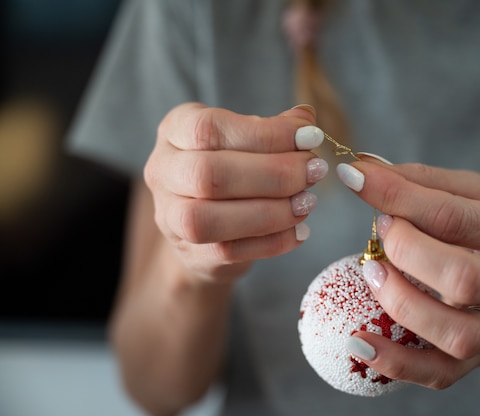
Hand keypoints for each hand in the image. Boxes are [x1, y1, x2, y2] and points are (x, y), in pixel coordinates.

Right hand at [143, 103, 327, 282]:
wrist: (205, 223)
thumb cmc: (230, 167)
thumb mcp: (244, 137)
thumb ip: (271, 128)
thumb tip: (305, 118)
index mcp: (174, 130)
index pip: (209, 128)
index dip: (266, 133)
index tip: (310, 136)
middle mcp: (163, 172)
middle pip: (209, 174)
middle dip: (273, 173)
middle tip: (315, 171)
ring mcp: (170, 218)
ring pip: (209, 219)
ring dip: (271, 211)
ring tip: (307, 202)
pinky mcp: (191, 254)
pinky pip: (228, 252)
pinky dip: (272, 242)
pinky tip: (300, 230)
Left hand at [338, 157, 479, 388]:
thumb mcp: (467, 190)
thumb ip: (420, 181)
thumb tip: (362, 169)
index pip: (454, 215)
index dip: (397, 196)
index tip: (354, 178)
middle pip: (462, 277)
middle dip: (405, 251)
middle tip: (380, 232)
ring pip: (456, 333)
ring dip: (401, 303)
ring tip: (371, 273)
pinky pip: (440, 374)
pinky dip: (395, 363)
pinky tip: (360, 340)